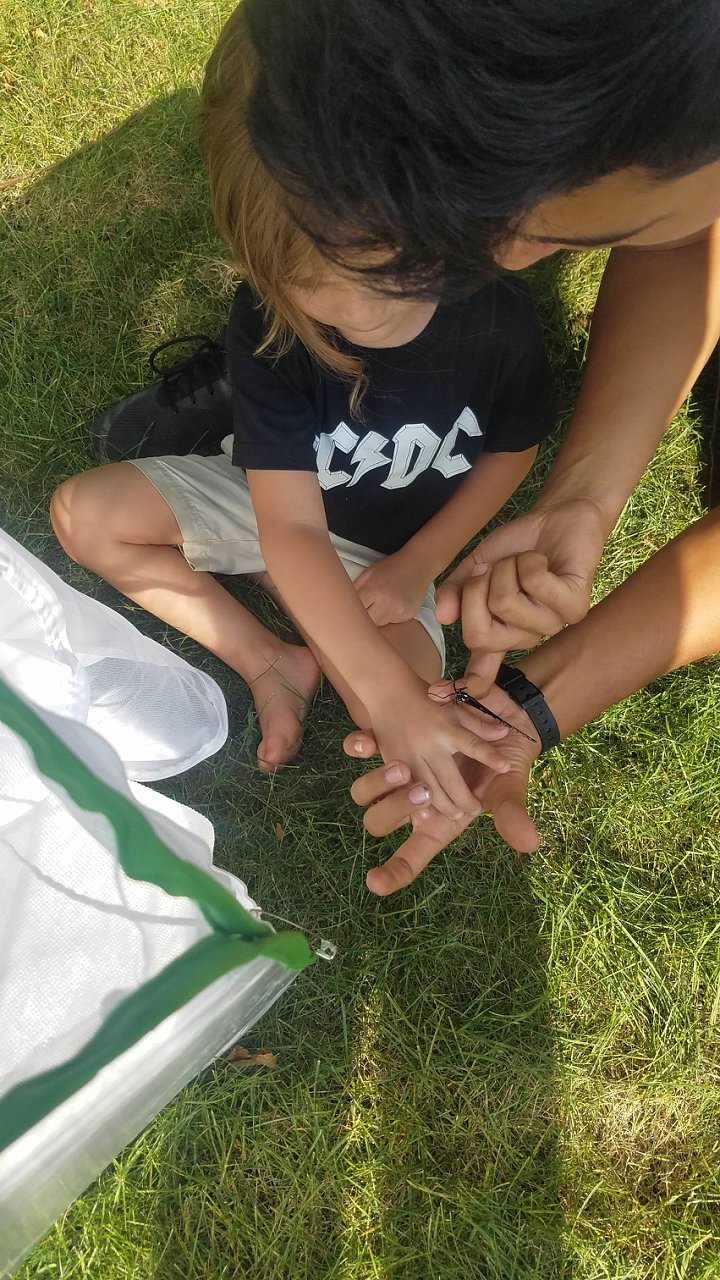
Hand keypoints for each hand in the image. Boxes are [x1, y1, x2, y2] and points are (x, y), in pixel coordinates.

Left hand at [344, 684, 540, 894]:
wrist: (495, 716)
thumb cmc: (505, 762)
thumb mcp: (509, 788)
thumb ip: (511, 814)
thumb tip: (530, 843)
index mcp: (437, 823)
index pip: (410, 857)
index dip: (392, 873)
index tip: (374, 883)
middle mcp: (412, 803)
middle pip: (378, 821)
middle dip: (394, 808)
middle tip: (422, 791)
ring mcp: (397, 776)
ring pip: (363, 792)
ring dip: (378, 782)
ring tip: (403, 767)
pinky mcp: (391, 743)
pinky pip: (360, 750)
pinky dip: (359, 748)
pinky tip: (368, 742)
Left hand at [354, 551, 429, 625]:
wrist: (418, 565)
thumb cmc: (390, 568)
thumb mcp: (367, 574)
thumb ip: (354, 590)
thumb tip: (342, 605)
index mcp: (373, 590)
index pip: (355, 611)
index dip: (351, 612)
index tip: (348, 612)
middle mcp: (387, 603)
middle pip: (367, 622)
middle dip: (364, 616)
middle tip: (366, 606)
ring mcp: (399, 612)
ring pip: (379, 624)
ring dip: (376, 617)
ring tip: (381, 602)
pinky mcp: (408, 616)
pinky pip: (392, 623)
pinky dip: (389, 617)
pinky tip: (393, 604)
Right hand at [370, 682, 510, 818]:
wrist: (389, 694)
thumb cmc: (427, 702)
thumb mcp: (455, 707)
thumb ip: (479, 724)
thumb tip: (504, 733)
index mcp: (448, 728)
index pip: (474, 744)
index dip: (490, 756)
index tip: (506, 767)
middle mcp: (431, 744)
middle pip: (451, 780)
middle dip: (465, 800)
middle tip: (475, 811)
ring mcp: (411, 756)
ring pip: (430, 790)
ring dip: (445, 806)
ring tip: (457, 815)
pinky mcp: (394, 763)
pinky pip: (407, 788)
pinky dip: (417, 803)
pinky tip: (425, 813)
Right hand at [436, 497, 606, 690]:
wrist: (559, 517)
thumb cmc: (519, 546)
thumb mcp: (477, 566)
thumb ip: (457, 590)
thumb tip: (442, 616)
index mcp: (502, 632)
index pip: (484, 666)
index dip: (472, 681)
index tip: (452, 699)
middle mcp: (526, 636)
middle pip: (480, 634)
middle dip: (476, 590)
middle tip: (493, 569)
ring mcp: (552, 624)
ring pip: (506, 603)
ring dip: (508, 568)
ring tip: (524, 561)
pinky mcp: (576, 606)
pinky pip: (534, 584)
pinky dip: (529, 561)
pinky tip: (542, 560)